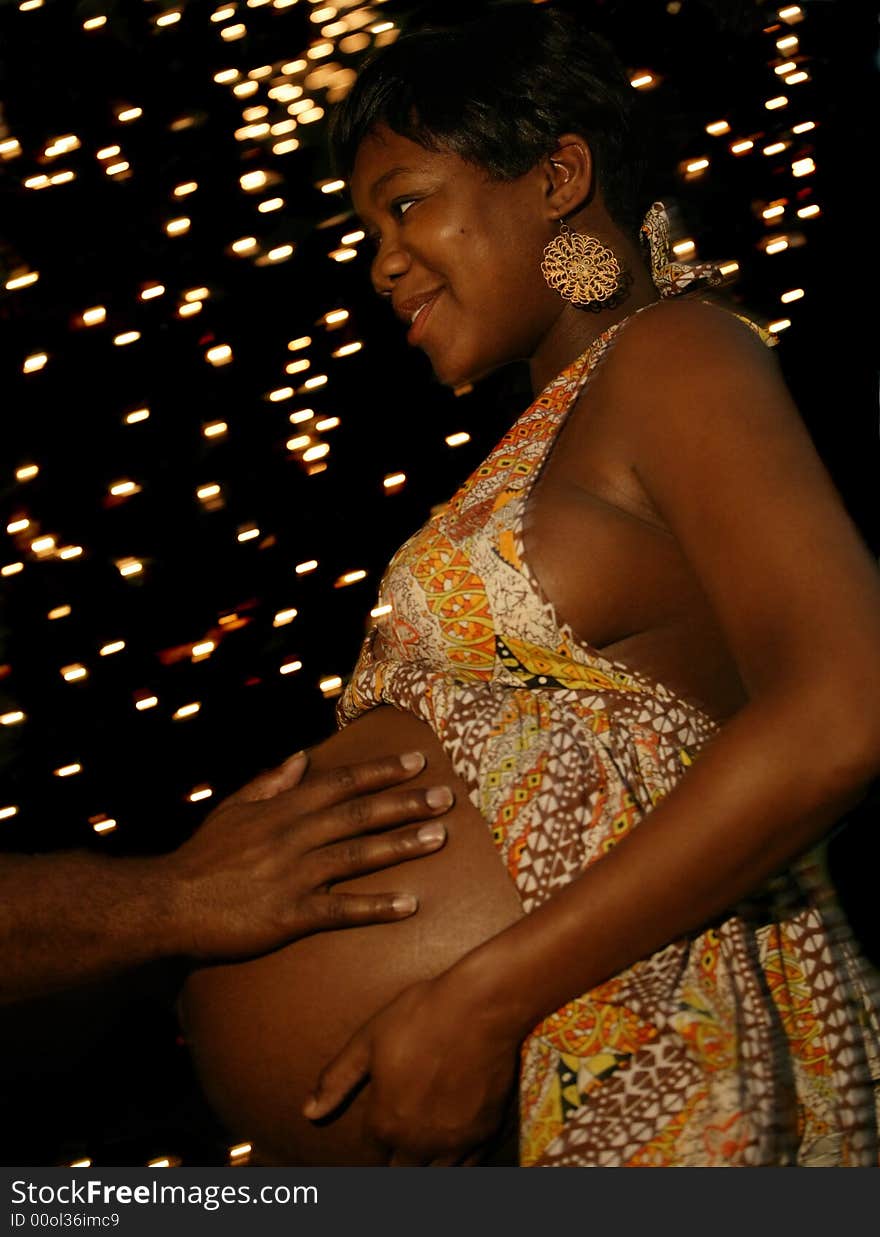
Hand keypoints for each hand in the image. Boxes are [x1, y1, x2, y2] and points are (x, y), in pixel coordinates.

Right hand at [161, 749, 452, 961]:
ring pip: (358, 855)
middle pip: (359, 814)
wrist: (168, 904)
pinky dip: (376, 906)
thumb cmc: (202, 857)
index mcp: (283, 808)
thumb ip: (271, 783)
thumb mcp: (233, 809)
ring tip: (440, 838)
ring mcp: (294, 875)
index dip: (382, 772)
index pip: (341, 782)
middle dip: (405, 803)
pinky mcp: (290, 915)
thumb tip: (302, 757)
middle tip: (447, 797)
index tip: (418, 763)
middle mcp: (294, 836)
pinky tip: (410, 906)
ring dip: (402, 845)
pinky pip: (341, 909)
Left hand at [303, 973, 520, 1165]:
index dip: (375, 1140)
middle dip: (396, 1160)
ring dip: (425, 1166)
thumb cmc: (421, 1016)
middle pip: (400, 1172)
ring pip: (435, 1177)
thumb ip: (337, 1080)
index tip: (380, 1130)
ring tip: (423, 1152)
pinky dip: (458, 1163)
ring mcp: (456, 1142)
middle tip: (398, 1142)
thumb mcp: (368, 1040)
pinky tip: (454, 1149)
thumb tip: (309, 1112)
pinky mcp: (486, 1133)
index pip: (372, 1152)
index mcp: (386, 1122)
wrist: (480, 1006)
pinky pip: (469, 1167)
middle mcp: (419, 1142)